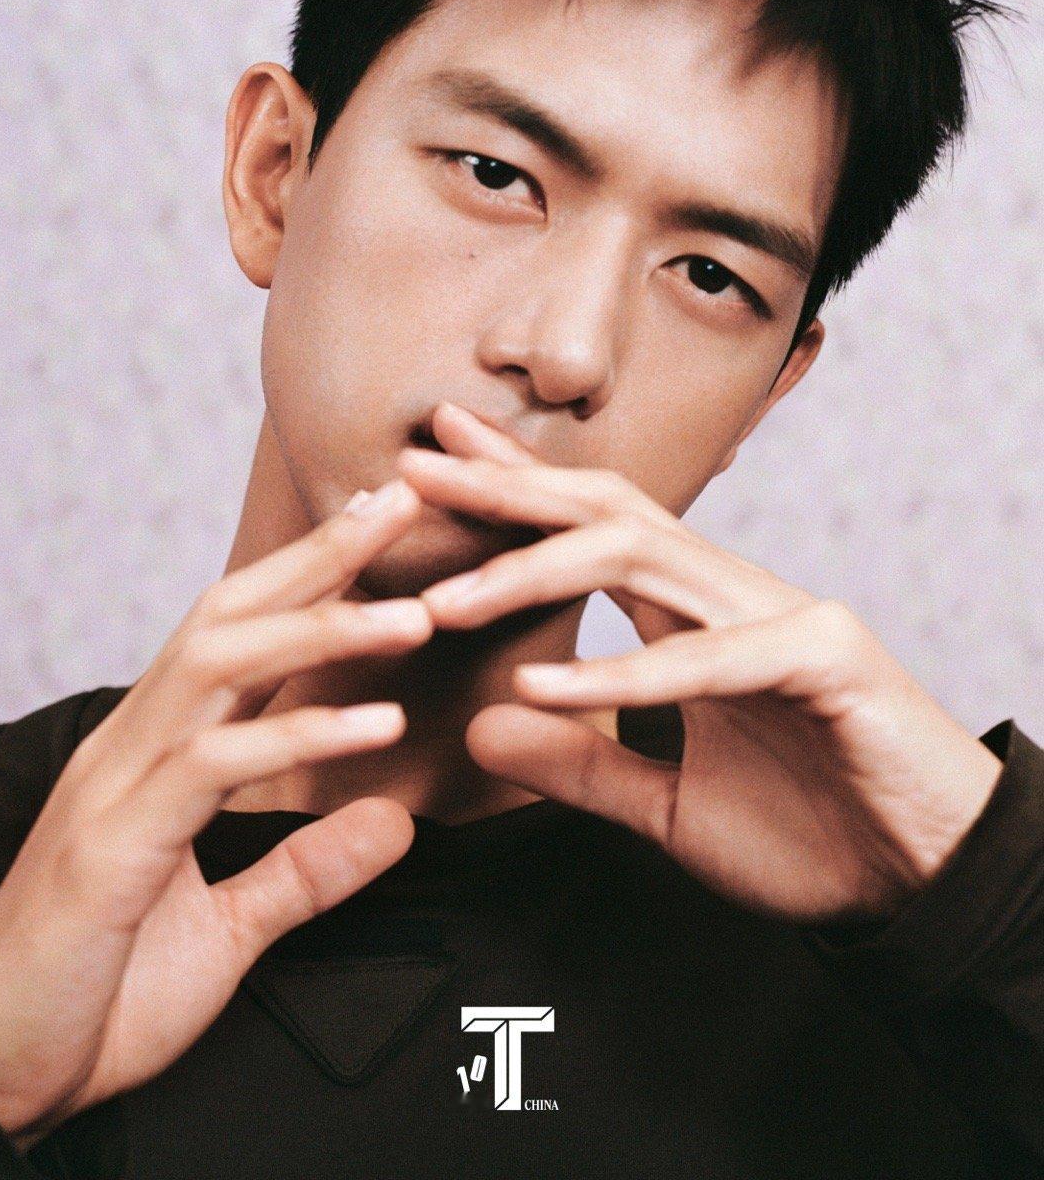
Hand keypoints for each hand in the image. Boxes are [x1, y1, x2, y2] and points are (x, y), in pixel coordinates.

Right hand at [0, 480, 431, 1148]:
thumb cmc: (98, 991)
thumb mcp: (230, 928)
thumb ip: (307, 869)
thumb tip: (393, 821)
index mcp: (158, 755)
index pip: (240, 638)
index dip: (311, 579)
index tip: (382, 529)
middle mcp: (134, 747)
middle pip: (229, 618)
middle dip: (319, 558)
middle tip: (401, 504)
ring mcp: (117, 787)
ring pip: (218, 668)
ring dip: (321, 630)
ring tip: (412, 615)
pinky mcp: (112, 845)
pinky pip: (211, 766)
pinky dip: (296, 735)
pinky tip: (374, 725)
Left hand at [398, 405, 1002, 926]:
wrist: (925, 879)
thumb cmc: (811, 829)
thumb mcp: (666, 805)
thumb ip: (580, 762)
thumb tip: (486, 720)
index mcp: (692, 613)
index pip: (586, 529)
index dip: (510, 489)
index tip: (434, 460)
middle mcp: (728, 593)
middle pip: (601, 514)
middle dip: (505, 489)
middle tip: (414, 465)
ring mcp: (777, 616)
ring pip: (643, 560)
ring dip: (536, 574)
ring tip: (445, 598)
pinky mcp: (822, 659)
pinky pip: (704, 658)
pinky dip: (621, 672)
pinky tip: (542, 684)